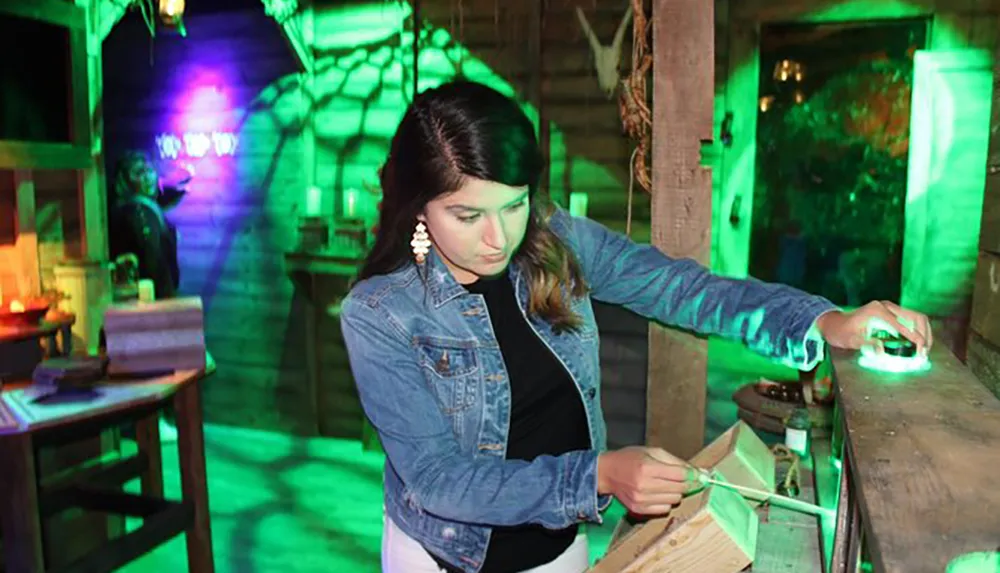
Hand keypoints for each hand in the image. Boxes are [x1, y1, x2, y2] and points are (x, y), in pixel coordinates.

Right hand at [597, 447, 699, 515]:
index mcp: (647, 467)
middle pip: (680, 488)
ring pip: (674, 500)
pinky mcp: (639, 510)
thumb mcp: (652, 452)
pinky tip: (658, 492)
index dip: (693, 474)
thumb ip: (676, 461)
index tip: (701, 474)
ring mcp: (641, 500)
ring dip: (675, 492)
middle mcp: (644, 485)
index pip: (680, 474)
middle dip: (686, 483)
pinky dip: (666, 501)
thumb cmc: (630, 459)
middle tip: (682, 478)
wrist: (607, 473)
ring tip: (665, 484)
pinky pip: (665, 508)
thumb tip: (700, 471)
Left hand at [815, 300, 931, 354]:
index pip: (903, 325)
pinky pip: (911, 320)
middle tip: (924, 353)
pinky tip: (918, 344)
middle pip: (916, 317)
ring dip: (924, 332)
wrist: (833, 324)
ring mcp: (889, 308)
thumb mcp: (851, 340)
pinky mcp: (891, 313)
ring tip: (924, 349)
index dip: (915, 339)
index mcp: (877, 311)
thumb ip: (866, 344)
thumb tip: (880, 351)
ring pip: (916, 317)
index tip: (921, 353)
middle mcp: (886, 306)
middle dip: (924, 335)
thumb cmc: (841, 332)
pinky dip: (918, 331)